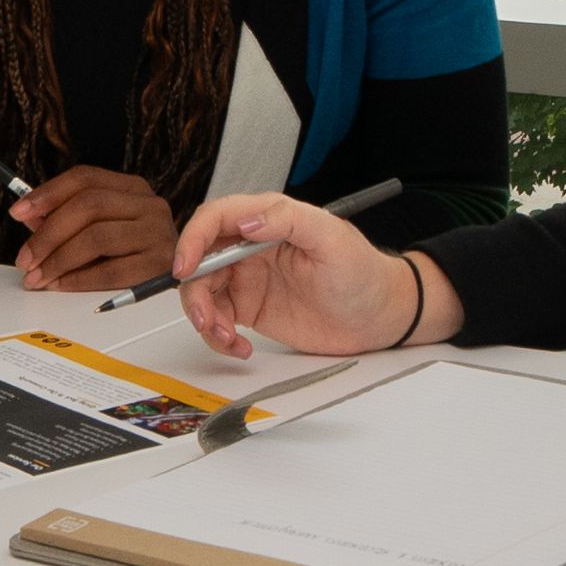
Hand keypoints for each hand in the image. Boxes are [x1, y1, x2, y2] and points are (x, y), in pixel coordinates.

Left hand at [8, 165, 178, 292]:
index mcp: (132, 187)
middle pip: (88, 206)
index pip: (84, 178)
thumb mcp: (102, 226)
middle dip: (47, 234)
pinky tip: (62, 284)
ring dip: (59, 259)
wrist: (183, 275)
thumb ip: (65, 218)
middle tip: (25, 258)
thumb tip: (29, 217)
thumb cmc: (134, 250)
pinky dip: (79, 279)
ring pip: (96, 237)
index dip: (47, 193)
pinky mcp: (161, 263)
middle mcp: (148, 204)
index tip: (19, 212)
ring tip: (39, 276)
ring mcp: (158, 232)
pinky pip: (111, 270)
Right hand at [172, 192, 461, 359]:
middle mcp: (253, 246)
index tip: (185, 268)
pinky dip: (218, 336)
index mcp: (270, 219)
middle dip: (195, 291)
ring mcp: (249, 278)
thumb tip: (247, 221)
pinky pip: (217, 320)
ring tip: (228, 338)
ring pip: (203, 292)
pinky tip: (240, 347)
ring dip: (204, 318)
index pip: (216, 219)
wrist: (380, 318)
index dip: (193, 240)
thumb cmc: (364, 273)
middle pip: (201, 259)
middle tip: (208, 319)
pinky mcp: (251, 309)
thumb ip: (289, 220)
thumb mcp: (331, 238)